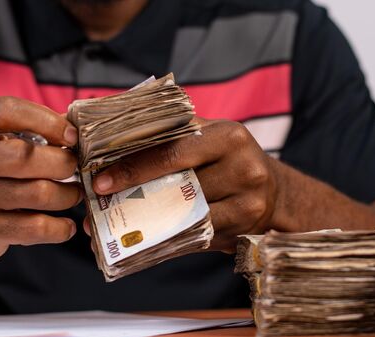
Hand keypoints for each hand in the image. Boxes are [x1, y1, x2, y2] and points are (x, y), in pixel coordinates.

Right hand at [0, 97, 81, 265]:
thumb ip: (29, 128)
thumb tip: (75, 129)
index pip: (9, 110)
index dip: (48, 121)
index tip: (72, 135)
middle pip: (26, 155)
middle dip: (63, 162)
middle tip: (74, 167)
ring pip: (37, 193)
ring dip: (68, 194)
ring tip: (73, 193)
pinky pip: (35, 227)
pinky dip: (60, 227)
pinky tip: (66, 225)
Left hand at [88, 118, 277, 251]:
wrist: (274, 191)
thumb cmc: (230, 158)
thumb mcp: (210, 135)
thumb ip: (173, 130)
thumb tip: (115, 135)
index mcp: (229, 137)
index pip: (173, 152)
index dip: (134, 168)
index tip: (101, 181)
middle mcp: (244, 170)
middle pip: (178, 188)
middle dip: (135, 197)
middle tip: (100, 206)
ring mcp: (247, 205)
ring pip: (185, 218)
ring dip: (148, 223)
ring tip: (116, 224)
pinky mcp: (243, 232)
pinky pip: (196, 239)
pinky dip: (169, 239)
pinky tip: (145, 238)